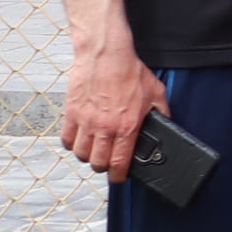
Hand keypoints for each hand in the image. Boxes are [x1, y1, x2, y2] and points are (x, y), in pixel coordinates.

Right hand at [58, 33, 164, 179]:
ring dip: (87, 156)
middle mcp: (105, 127)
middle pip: (97, 162)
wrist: (106, 54)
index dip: (119, 176)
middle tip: (107, 163)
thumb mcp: (156, 93)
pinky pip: (66, 138)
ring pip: (80, 153)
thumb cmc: (129, 71)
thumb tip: (165, 124)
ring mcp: (86, 120)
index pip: (119, 162)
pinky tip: (79, 140)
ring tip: (94, 151)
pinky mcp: (72, 112)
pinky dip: (71, 144)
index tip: (119, 177)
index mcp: (127, 125)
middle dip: (103, 167)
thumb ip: (161, 113)